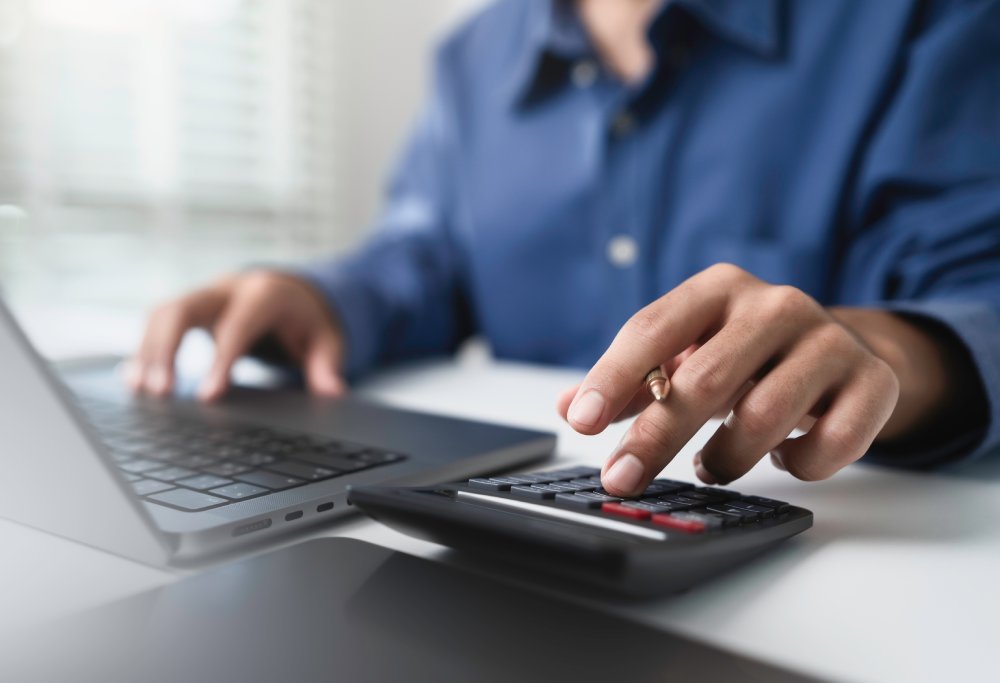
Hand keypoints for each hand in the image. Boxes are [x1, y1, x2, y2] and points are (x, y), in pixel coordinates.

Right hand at [128, 271, 344, 400]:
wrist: (292, 290)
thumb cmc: (309, 318)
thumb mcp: (329, 338)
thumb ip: (328, 365)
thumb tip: (333, 392)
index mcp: (264, 294)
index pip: (236, 327)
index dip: (220, 361)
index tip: (207, 397)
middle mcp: (228, 289)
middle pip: (184, 309)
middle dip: (167, 349)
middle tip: (160, 392)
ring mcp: (205, 295)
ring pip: (163, 314)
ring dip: (148, 351)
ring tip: (141, 391)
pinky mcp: (191, 309)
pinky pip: (158, 323)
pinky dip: (145, 349)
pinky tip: (135, 379)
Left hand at [557, 264, 901, 494]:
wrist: (838, 348)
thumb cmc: (742, 354)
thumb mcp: (686, 353)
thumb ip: (631, 380)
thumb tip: (566, 406)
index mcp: (718, 288)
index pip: (653, 328)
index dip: (613, 377)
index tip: (581, 422)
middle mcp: (776, 304)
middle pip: (705, 379)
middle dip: (655, 438)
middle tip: (621, 478)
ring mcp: (830, 340)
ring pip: (766, 415)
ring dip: (725, 458)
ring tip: (708, 467)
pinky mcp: (873, 381)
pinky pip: (831, 441)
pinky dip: (798, 464)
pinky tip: (782, 458)